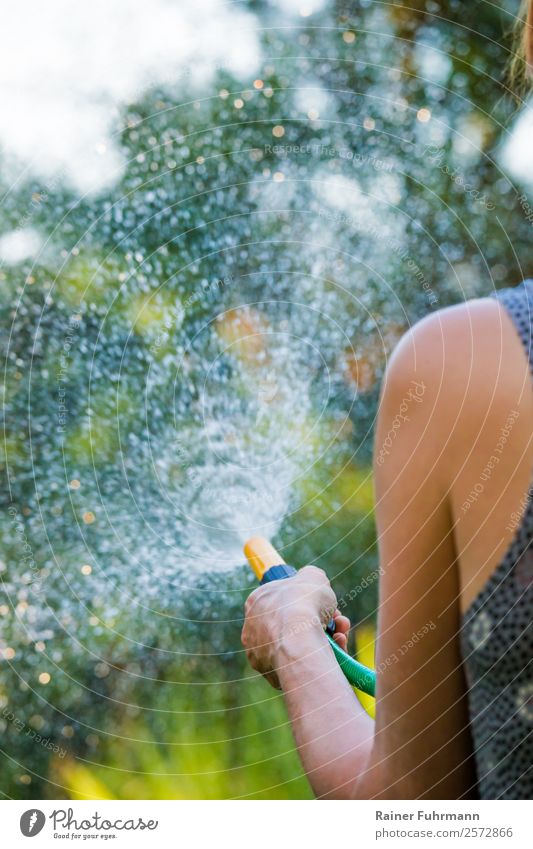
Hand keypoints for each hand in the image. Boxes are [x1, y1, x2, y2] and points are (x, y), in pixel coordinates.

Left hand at [241, 565, 350, 688]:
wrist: (298, 640)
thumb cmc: (303, 603)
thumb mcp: (312, 576)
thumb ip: (311, 577)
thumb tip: (312, 583)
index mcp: (257, 603)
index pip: (282, 600)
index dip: (307, 600)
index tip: (323, 602)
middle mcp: (254, 630)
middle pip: (293, 624)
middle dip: (319, 621)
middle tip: (337, 620)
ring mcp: (262, 654)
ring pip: (299, 646)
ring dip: (325, 639)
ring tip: (341, 634)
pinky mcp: (273, 676)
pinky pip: (301, 665)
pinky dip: (320, 658)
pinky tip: (336, 650)